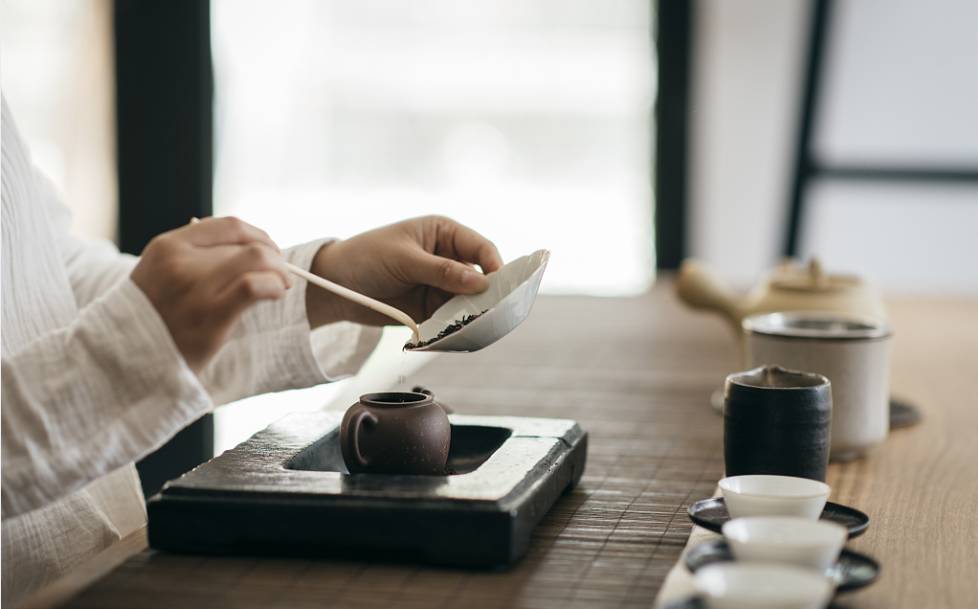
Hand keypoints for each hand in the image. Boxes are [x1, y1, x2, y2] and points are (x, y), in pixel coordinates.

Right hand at [131, 217, 290, 372]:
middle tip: (281, 274)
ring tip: (281, 285)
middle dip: (273, 258)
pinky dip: (274, 286)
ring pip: (256, 259)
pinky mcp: (209, 316)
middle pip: (247, 245)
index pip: (230, 226)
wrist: (125, 360)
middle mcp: (180, 262)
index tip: (269, 250)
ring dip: (279, 271)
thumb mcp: (161, 275)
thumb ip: (197, 258)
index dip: (259, 236)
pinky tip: (276, 294)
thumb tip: (253, 249)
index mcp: (168, 247)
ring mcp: (194, 289)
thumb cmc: (154, 318)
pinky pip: (253, 286)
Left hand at [307, 215, 502, 326]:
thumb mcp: (404, 259)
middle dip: (484, 296)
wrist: (334, 286)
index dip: (494, 266)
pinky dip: (453, 328)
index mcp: (443, 233)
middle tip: (489, 314)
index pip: (480, 248)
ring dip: (469, 315)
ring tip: (469, 328)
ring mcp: (440, 285)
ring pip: (467, 302)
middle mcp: (447, 258)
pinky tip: (453, 335)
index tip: (501, 287)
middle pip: (479, 279)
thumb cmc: (366, 256)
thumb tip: (481, 282)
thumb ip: (442, 271)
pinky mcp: (430, 308)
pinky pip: (450, 319)